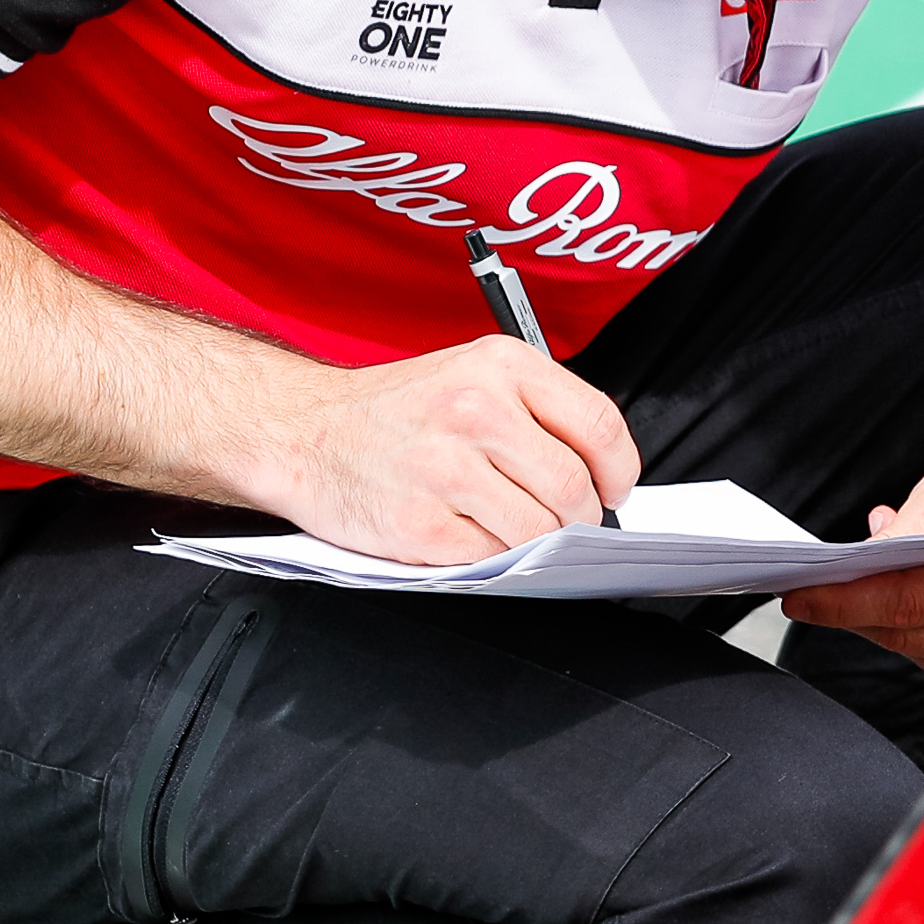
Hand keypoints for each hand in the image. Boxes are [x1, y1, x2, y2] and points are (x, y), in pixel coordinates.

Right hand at [226, 337, 641, 563]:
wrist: (304, 431)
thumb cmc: (397, 411)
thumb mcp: (474, 376)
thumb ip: (540, 411)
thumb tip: (604, 471)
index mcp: (501, 366)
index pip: (599, 426)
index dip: (619, 471)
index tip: (614, 489)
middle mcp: (475, 410)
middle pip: (573, 487)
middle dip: (579, 516)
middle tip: (563, 519)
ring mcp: (445, 468)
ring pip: (538, 529)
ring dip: (535, 540)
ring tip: (506, 523)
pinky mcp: (420, 523)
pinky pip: (491, 556)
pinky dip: (489, 555)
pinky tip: (464, 529)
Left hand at [778, 430, 923, 697]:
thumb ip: (901, 538)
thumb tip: (850, 571)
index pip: (904, 605)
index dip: (842, 600)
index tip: (797, 595)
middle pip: (901, 632)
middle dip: (849, 607)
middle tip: (805, 586)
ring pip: (907, 647)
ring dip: (876, 616)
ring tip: (859, 576)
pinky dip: (904, 626)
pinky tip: (902, 593)